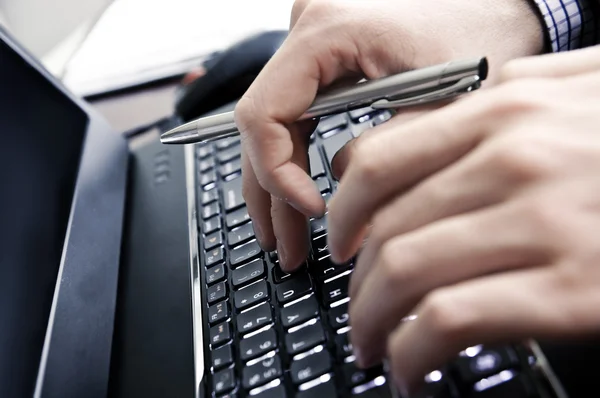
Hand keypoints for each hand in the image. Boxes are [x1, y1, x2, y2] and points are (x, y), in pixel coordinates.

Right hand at [234, 0, 544, 269]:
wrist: (497, 8)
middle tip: (288, 246)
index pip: (264, 115)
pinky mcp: (323, 60)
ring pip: (273, 127)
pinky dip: (296, 161)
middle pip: (263, 126)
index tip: (314, 213)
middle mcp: (308, 31)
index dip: (278, 174)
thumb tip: (341, 209)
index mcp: (327, 32)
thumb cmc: (482, 37)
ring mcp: (312, 45)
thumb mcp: (443, 104)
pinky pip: (293, 117)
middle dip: (274, 194)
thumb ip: (388, 156)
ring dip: (279, 185)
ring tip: (289, 236)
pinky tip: (301, 198)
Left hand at [326, 46, 599, 393]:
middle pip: (383, 229)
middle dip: (355, 284)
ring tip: (374, 346)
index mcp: (504, 111)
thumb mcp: (582, 87)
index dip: (343, 214)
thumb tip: (447, 112)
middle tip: (356, 311)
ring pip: (403, 275)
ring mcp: (541, 224)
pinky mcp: (571, 290)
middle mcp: (511, 162)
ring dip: (372, 323)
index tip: (344, 245)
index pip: (375, 161)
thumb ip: (516, 91)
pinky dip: (413, 352)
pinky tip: (412, 368)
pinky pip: (449, 321)